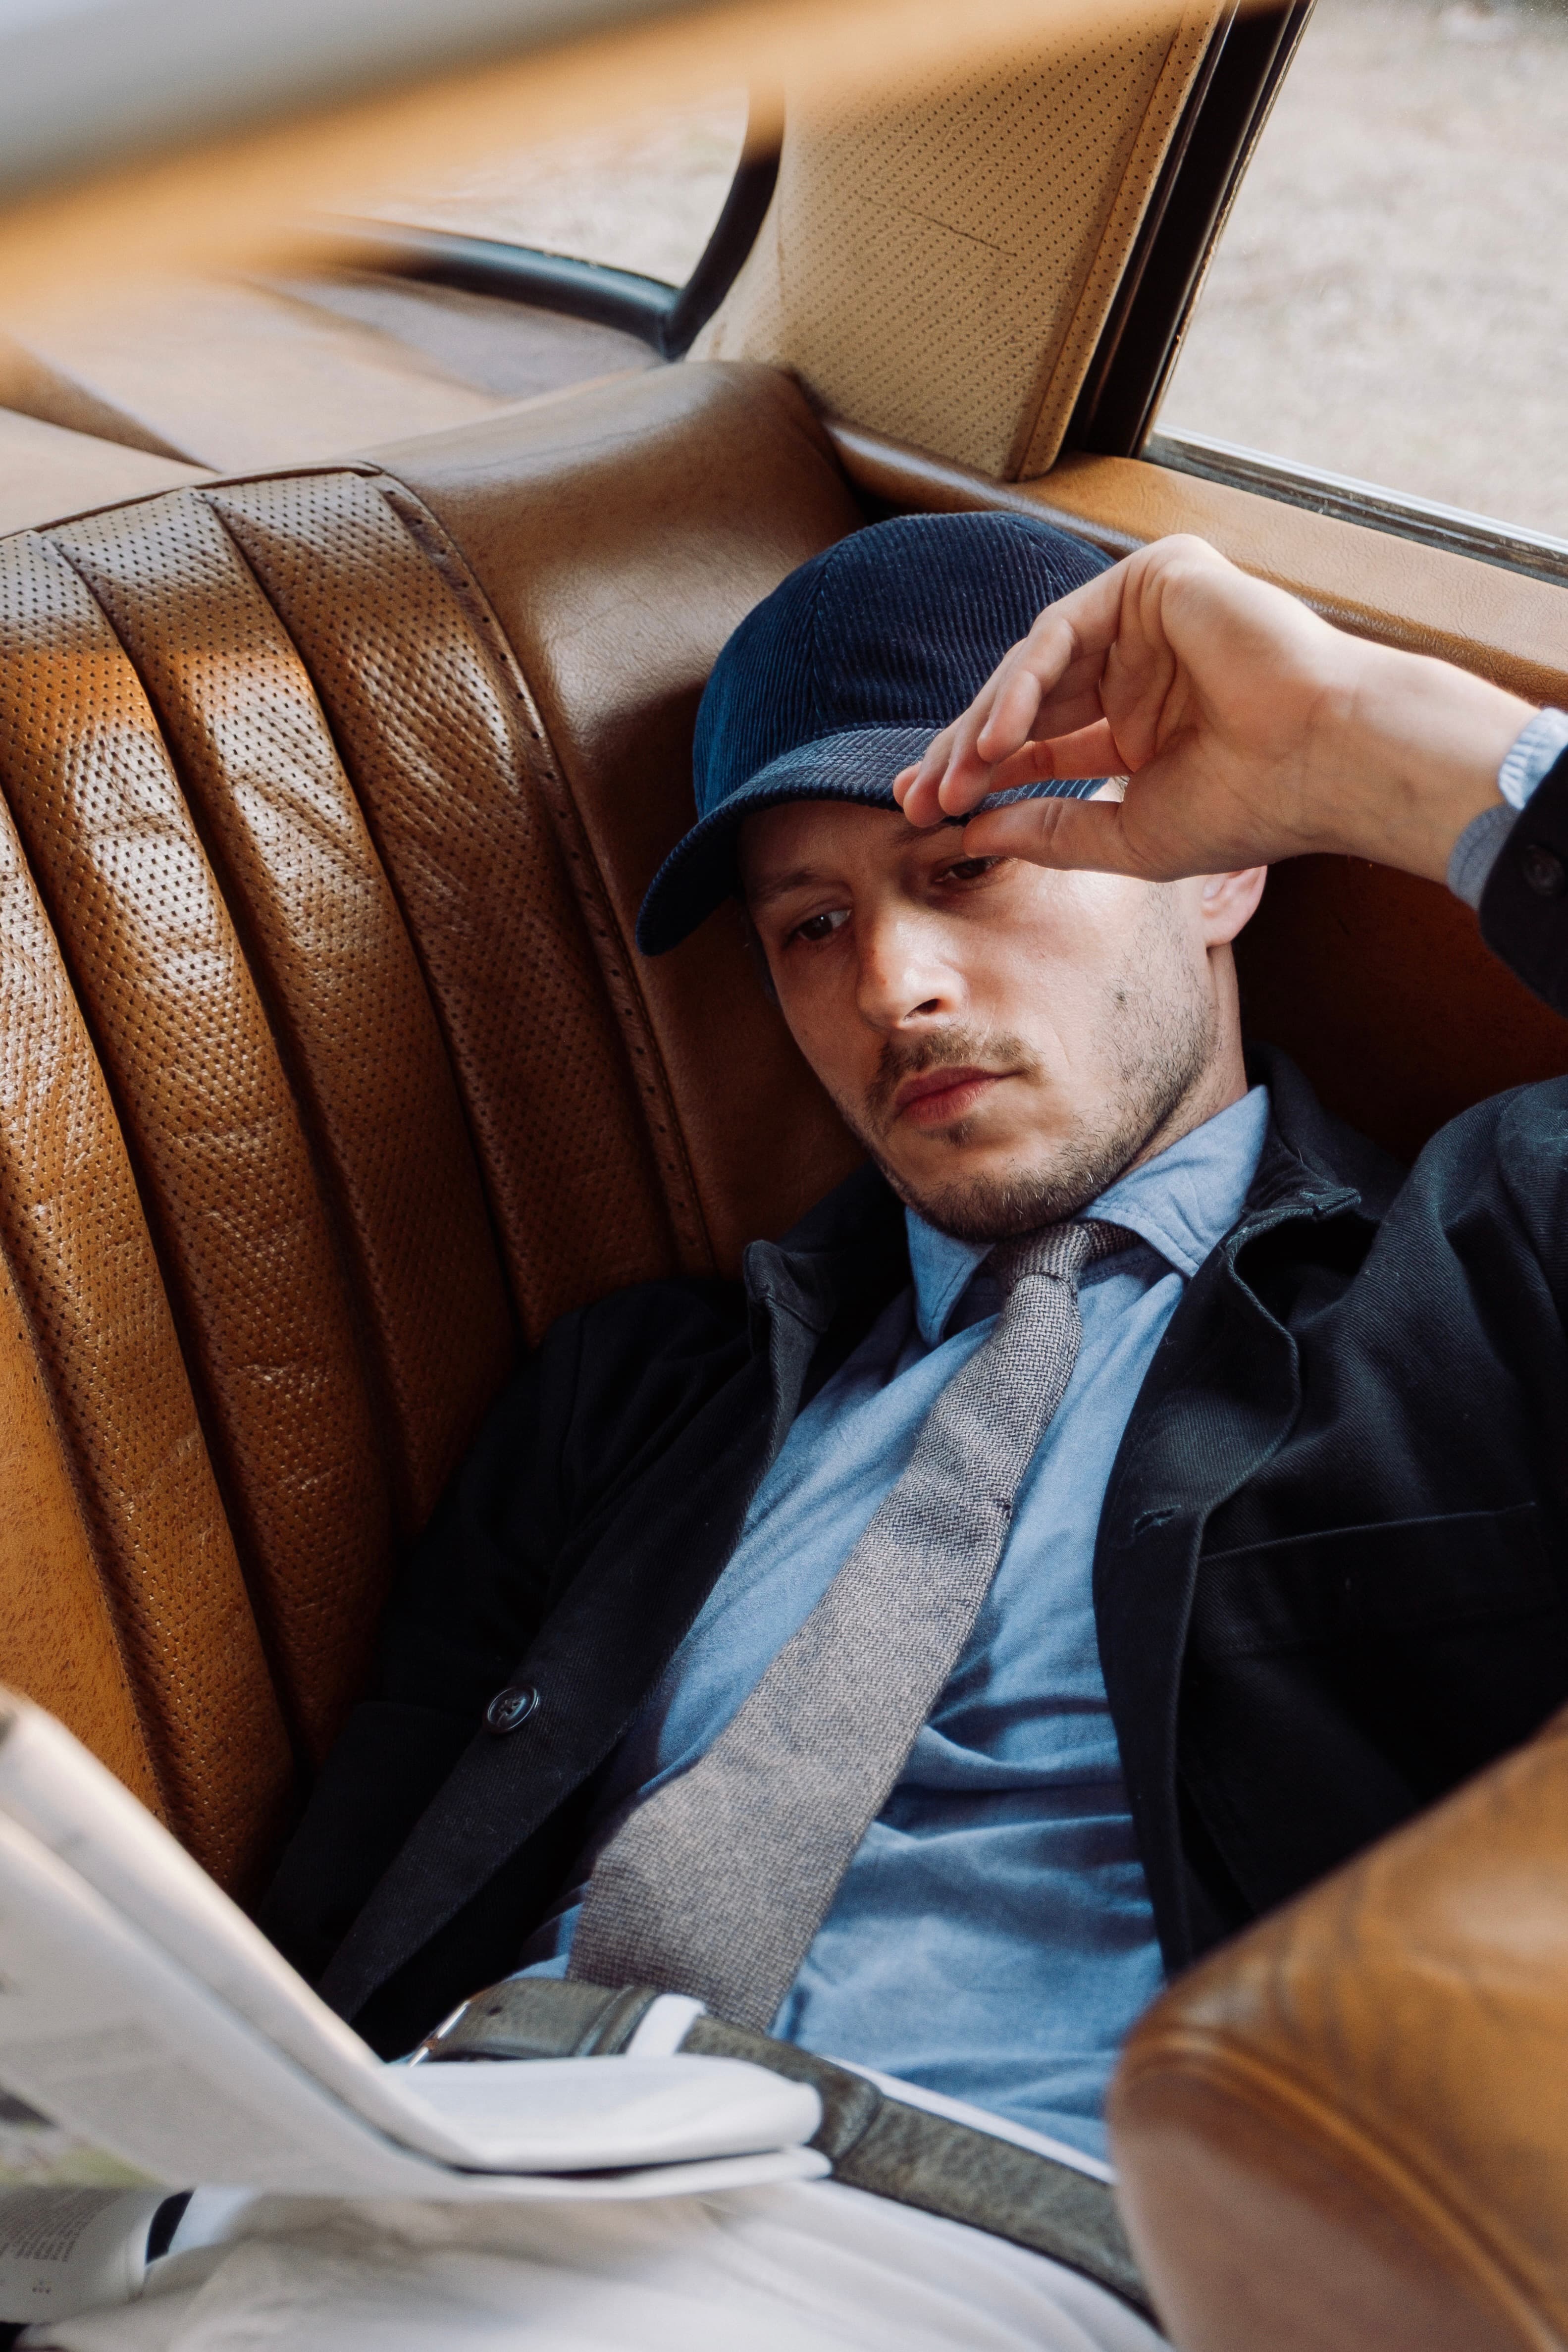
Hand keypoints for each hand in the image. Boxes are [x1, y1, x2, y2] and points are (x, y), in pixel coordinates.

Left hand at [893, 534, 1534, 883]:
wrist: (1326, 762)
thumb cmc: (1249, 806)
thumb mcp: (1126, 836)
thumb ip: (1049, 830)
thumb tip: (969, 830)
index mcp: (1138, 724)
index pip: (1038, 742)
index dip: (978, 774)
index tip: (927, 811)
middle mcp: (1139, 666)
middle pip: (1025, 700)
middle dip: (963, 749)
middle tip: (914, 796)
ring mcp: (1148, 617)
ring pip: (1035, 664)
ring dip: (984, 724)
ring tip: (950, 780)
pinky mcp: (1158, 577)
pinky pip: (1063, 629)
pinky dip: (1022, 685)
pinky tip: (994, 740)